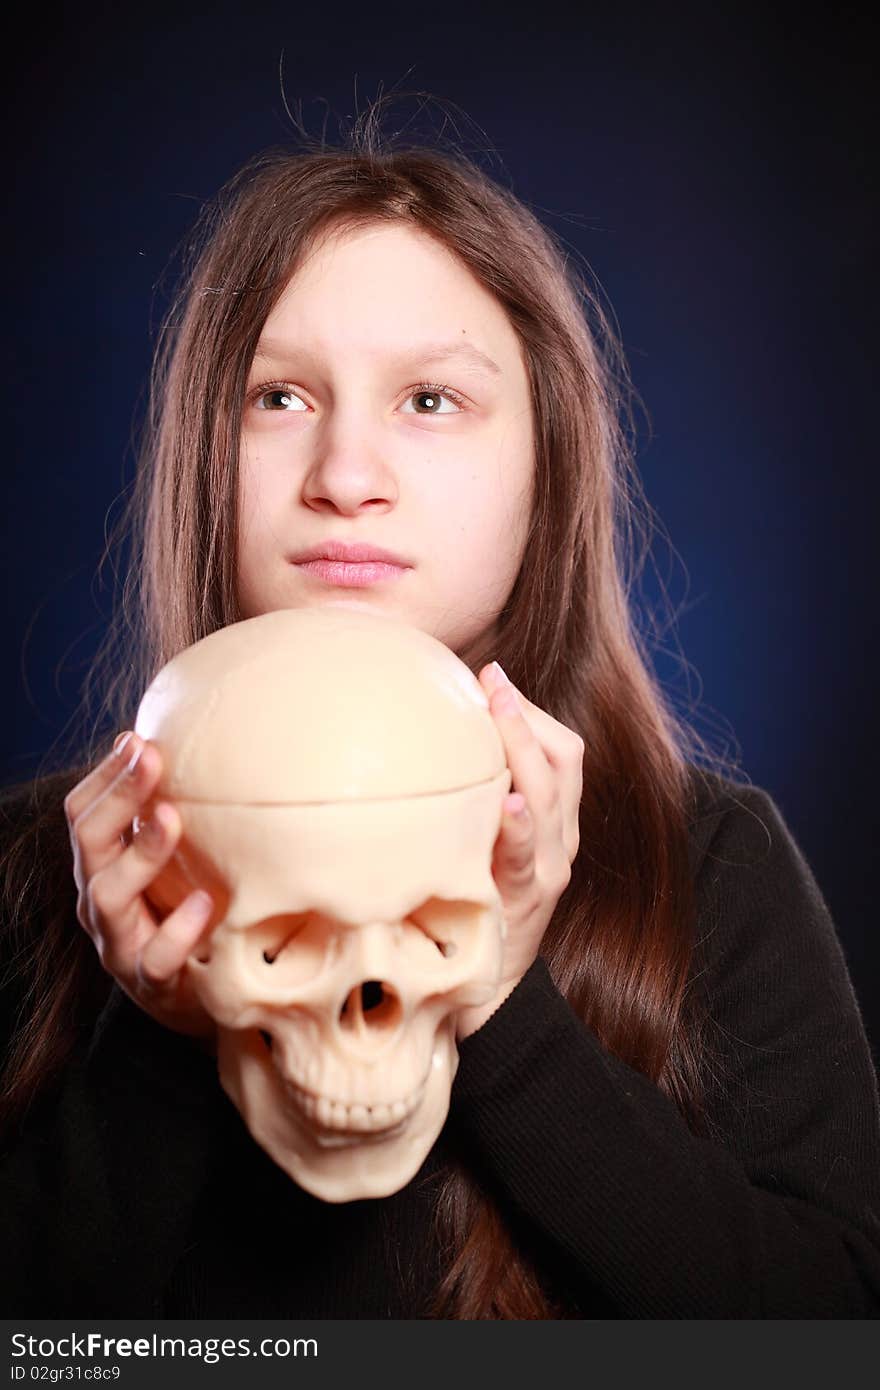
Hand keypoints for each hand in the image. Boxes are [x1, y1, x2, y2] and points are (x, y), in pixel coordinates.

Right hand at [64, 732, 217, 1044]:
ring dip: (141, 851)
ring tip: (172, 818)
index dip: (105, 774)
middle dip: (119, 796)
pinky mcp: (150, 984)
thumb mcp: (170, 862)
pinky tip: (205, 903)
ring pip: (109, 895)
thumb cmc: (182, 914)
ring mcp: (120, 944)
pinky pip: (155, 959)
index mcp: (101, 866)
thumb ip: (162, 815)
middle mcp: (99, 901)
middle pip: (90, 842)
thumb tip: (164, 743)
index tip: (138, 739)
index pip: (82, 813)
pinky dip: (177, 929)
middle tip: (152, 759)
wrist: (200, 998)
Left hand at [455, 664, 583, 1040]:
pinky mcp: (529, 898)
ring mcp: (549, 867)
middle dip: (527, 711)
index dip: (529, 707)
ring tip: (497, 705)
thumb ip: (460, 804)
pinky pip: (531, 852)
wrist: (483, 996)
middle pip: (565, 755)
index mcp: (549, 820)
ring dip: (524, 742)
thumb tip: (407, 748)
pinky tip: (503, 801)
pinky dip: (521, 823)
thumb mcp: (469, 847)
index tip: (487, 676)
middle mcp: (560, 837)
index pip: (559, 746)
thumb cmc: (463, 909)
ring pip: (553, 790)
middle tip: (488, 677)